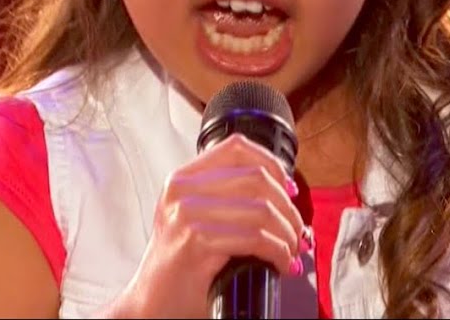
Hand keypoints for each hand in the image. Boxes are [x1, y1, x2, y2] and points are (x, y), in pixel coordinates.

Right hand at [112, 134, 308, 318]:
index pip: (237, 147)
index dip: (273, 165)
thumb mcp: (198, 221)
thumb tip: (285, 193)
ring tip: (292, 252)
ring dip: (287, 234)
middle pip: (257, 179)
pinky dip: (278, 252)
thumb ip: (229, 199)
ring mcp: (185, 214)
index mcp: (183, 178)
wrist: (152, 307)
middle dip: (288, 209)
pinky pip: (255, 239)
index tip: (290, 191)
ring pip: (261, 210)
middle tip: (297, 233)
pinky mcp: (194, 242)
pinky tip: (282, 264)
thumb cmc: (182, 268)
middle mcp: (181, 190)